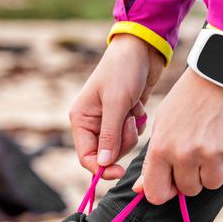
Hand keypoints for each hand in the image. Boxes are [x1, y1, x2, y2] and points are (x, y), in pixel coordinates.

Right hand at [69, 34, 164, 179]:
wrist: (142, 50)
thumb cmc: (124, 71)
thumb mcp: (116, 103)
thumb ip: (109, 136)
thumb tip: (102, 164)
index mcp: (81, 119)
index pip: (86, 156)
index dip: (101, 168)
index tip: (120, 172)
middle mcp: (91, 123)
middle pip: (106, 153)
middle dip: (122, 141)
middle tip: (129, 122)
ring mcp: (108, 120)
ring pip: (121, 145)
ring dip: (131, 132)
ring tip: (133, 109)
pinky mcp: (123, 117)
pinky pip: (131, 134)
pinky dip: (138, 124)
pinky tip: (138, 106)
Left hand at [132, 69, 222, 202]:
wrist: (221, 74)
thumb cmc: (187, 100)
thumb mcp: (162, 124)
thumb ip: (151, 160)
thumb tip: (140, 190)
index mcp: (161, 148)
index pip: (156, 193)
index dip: (164, 192)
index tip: (170, 184)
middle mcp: (185, 154)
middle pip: (188, 190)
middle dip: (191, 177)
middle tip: (194, 153)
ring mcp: (212, 153)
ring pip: (212, 183)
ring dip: (212, 170)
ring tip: (210, 144)